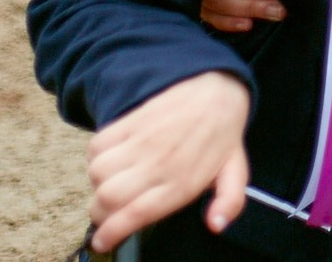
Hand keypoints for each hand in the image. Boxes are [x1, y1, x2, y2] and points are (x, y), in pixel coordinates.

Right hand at [87, 70, 250, 251]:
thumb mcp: (235, 172)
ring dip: (98, 183)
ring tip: (113, 182)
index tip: (102, 242)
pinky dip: (96, 156)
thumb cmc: (222, 137)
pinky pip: (97, 145)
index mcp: (182, 182)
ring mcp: (142, 140)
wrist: (216, 90)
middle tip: (107, 212)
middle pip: (108, 197)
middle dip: (99, 212)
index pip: (135, 214)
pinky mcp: (132, 121)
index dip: (111, 233)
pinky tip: (113, 158)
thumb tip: (216, 225)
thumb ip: (230, 202)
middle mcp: (158, 163)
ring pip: (97, 172)